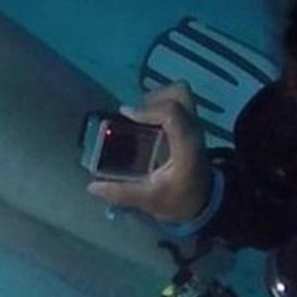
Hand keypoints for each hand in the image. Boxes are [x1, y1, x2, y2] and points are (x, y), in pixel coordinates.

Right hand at [87, 81, 210, 222]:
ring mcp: (192, 125)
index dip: (147, 110)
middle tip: (135, 115)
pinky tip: (145, 123)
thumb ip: (122, 193)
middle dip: (154, 97)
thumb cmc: (180, 199)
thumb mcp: (150, 200)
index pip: (172, 113)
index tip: (126, 115)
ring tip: (139, 118)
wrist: (204, 202)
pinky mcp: (188, 125)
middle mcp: (192, 130)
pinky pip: (176, 103)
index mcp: (186, 147)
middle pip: (180, 94)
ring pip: (179, 94)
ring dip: (157, 99)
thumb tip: (92, 187)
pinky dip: (159, 105)